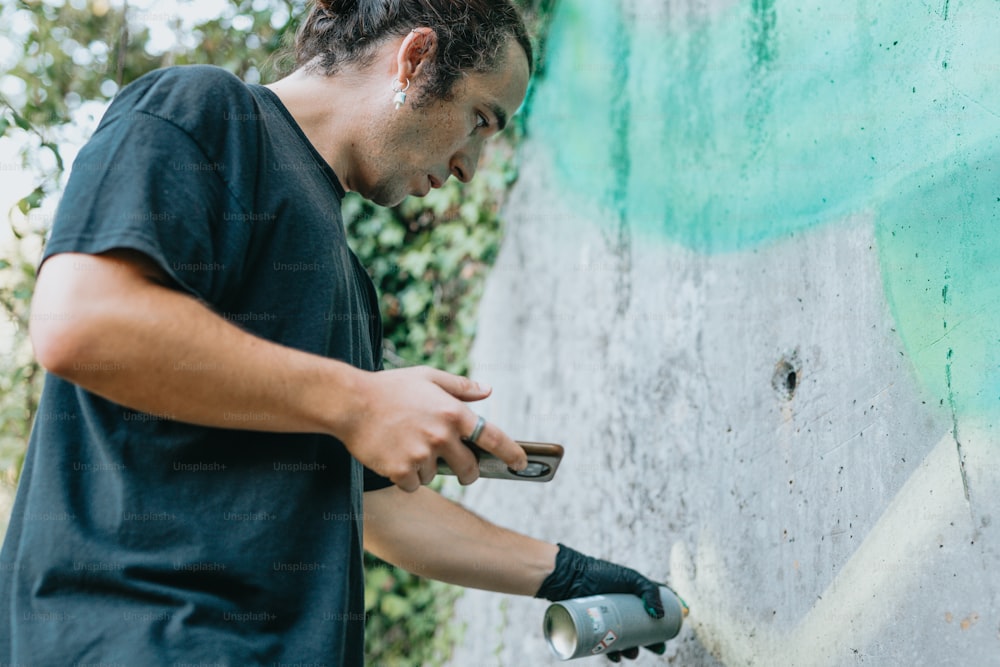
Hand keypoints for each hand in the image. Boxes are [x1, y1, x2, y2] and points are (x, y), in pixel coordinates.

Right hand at [339, 366, 526, 491]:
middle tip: (463, 471)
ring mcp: (421, 455)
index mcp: (453, 412)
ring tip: (407, 446)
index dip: (512, 453)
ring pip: (436, 476)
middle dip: (469, 473)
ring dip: (427, 468)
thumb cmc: (389, 387)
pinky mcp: (400, 471)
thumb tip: (488, 391)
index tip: (521, 463)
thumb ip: (460, 387)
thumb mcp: (427, 377)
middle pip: (469, 469)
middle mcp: (441, 435)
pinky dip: (406, 477)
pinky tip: (394, 457)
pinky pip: (414, 485)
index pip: (493, 438)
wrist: (349, 402)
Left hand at [534, 544, 668, 661]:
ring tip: (631, 653)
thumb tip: (660, 616)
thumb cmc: (601, 574)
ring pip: (627, 640)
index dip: (671, 616)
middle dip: (653, 642)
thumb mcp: (630, 579)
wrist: (571, 579)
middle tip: (658, 648)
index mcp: (637, 594)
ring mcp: (612, 618)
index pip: (659, 605)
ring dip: (633, 650)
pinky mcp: (598, 628)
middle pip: (645, 629)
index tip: (677, 627)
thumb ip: (649, 591)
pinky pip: (608, 645)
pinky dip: (613, 653)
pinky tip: (615, 656)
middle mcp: (626, 608)